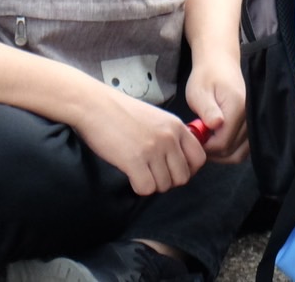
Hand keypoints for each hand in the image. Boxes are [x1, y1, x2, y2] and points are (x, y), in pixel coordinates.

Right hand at [74, 86, 206, 194]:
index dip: (188, 169)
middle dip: (169, 181)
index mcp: (177, 126)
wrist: (95, 105)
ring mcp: (153, 149)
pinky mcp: (134, 160)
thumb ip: (171, 135)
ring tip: (140, 173)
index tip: (173, 170)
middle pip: (183, 176)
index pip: (199, 158)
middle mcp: (169, 138)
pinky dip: (139, 187)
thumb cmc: (121, 112)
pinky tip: (131, 176)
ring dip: (152, 184)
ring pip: (164, 185)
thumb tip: (177, 159)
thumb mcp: (156, 118)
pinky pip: (146, 189)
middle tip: (153, 174)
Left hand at [186, 54, 250, 163]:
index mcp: (238, 107)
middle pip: (233, 151)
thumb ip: (207, 110)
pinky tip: (216, 141)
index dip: (206, 148)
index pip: (223, 142)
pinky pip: (245, 146)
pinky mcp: (253, 123)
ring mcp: (254, 120)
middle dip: (213, 153)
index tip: (194, 141)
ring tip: (206, 143)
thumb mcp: (199, 92)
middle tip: (198, 143)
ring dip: (222, 154)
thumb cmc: (207, 76)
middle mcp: (251, 115)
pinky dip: (231, 150)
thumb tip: (216, 125)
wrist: (220, 63)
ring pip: (241, 153)